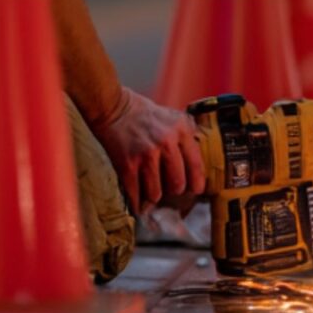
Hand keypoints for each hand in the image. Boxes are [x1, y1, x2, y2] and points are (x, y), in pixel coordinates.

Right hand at [94, 87, 205, 211]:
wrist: (114, 108)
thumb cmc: (145, 115)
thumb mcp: (174, 118)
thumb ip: (187, 137)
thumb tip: (199, 162)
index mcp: (181, 131)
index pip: (196, 166)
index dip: (197, 183)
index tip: (195, 190)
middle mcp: (166, 143)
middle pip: (178, 183)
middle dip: (174, 190)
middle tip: (170, 189)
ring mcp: (146, 154)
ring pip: (156, 193)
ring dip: (154, 196)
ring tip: (152, 192)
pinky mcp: (127, 164)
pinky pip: (136, 193)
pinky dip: (137, 203)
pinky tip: (139, 204)